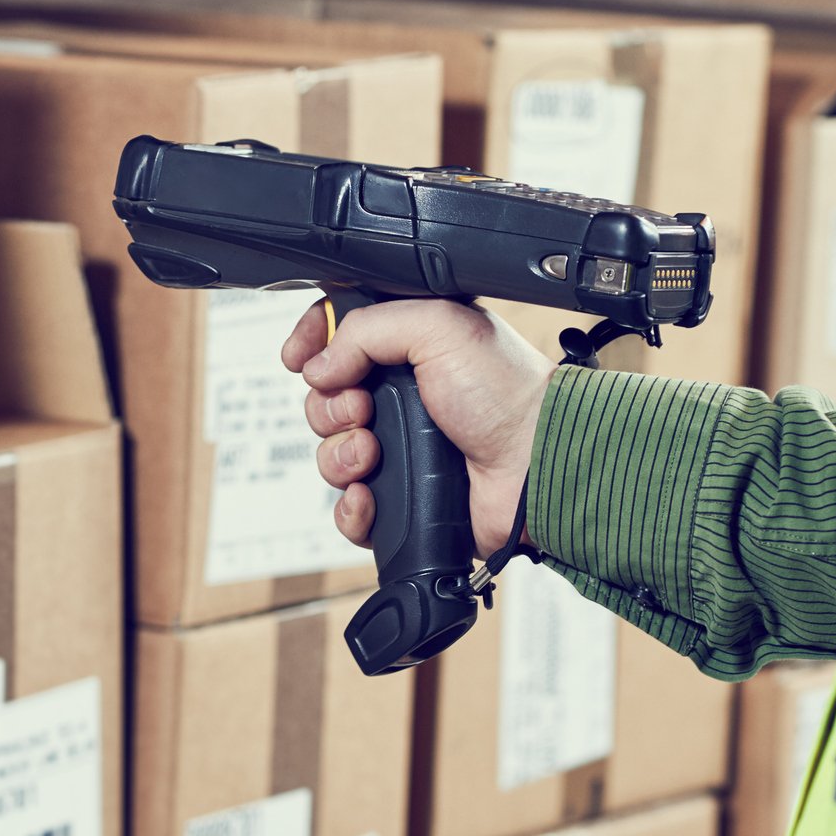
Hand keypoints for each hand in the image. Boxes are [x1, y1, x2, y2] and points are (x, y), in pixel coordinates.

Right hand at [282, 299, 553, 557]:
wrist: (536, 463)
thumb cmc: (507, 393)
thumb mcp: (438, 326)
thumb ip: (368, 328)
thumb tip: (319, 364)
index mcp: (409, 347)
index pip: (339, 335)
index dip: (312, 342)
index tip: (299, 356)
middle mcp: (400, 397)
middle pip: (324, 399)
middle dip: (330, 406)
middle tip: (363, 408)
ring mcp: (400, 447)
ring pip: (330, 455)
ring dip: (340, 454)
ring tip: (373, 452)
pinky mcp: (402, 497)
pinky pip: (348, 510)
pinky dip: (352, 506)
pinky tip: (370, 496)